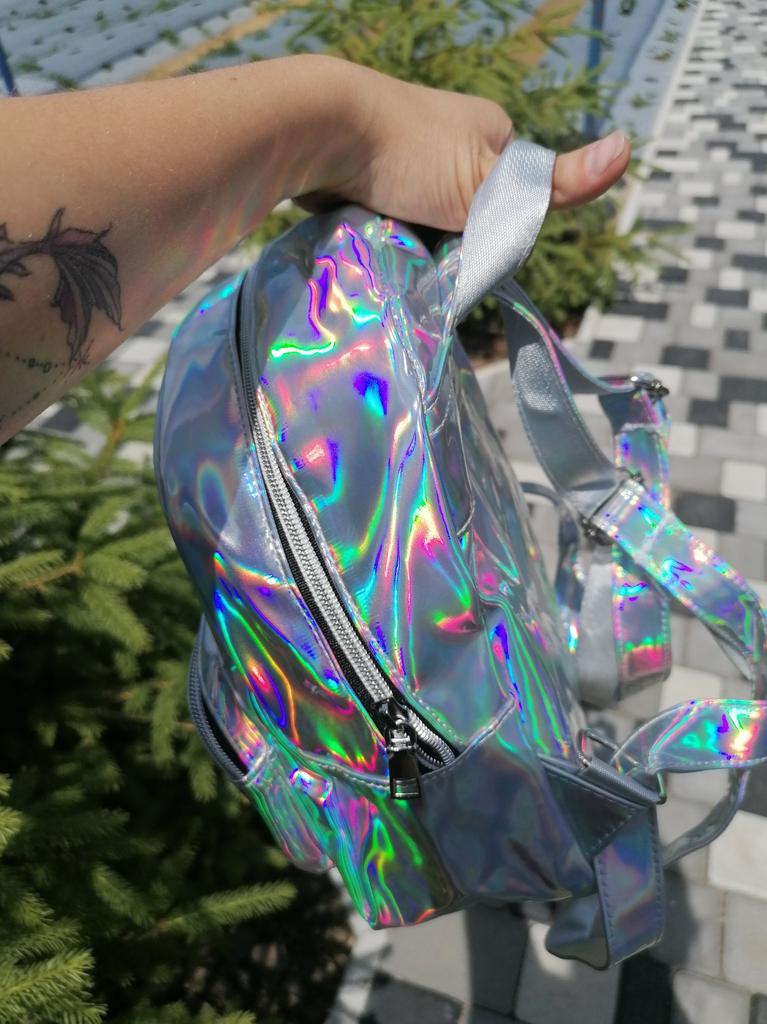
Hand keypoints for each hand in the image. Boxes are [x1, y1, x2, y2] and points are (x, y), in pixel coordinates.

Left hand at [295, 59, 630, 230]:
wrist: (320, 131)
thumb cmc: (412, 153)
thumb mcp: (492, 180)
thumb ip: (558, 182)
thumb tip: (629, 149)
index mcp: (488, 129)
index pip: (511, 202)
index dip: (494, 232)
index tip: (467, 245)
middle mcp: (448, 136)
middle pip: (467, 213)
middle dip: (450, 236)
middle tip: (425, 248)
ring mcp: (405, 151)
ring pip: (425, 216)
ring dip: (414, 236)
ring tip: (394, 241)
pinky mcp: (367, 169)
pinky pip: (389, 212)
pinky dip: (385, 227)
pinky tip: (372, 233)